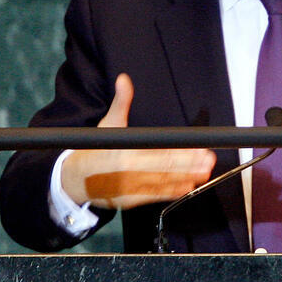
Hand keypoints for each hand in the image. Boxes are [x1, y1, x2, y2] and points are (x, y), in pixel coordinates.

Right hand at [61, 74, 215, 209]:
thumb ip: (120, 103)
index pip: (159, 151)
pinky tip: (187, 186)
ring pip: (163, 183)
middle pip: (165, 168)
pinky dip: (172, 192)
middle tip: (208, 159)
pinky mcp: (130, 201)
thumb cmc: (94, 149)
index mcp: (124, 153)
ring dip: (186, 178)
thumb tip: (124, 79)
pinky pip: (155, 196)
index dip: (180, 150)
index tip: (197, 147)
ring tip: (204, 172)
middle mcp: (128, 173)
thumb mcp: (107, 124)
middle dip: (189, 165)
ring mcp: (130, 189)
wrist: (73, 180)